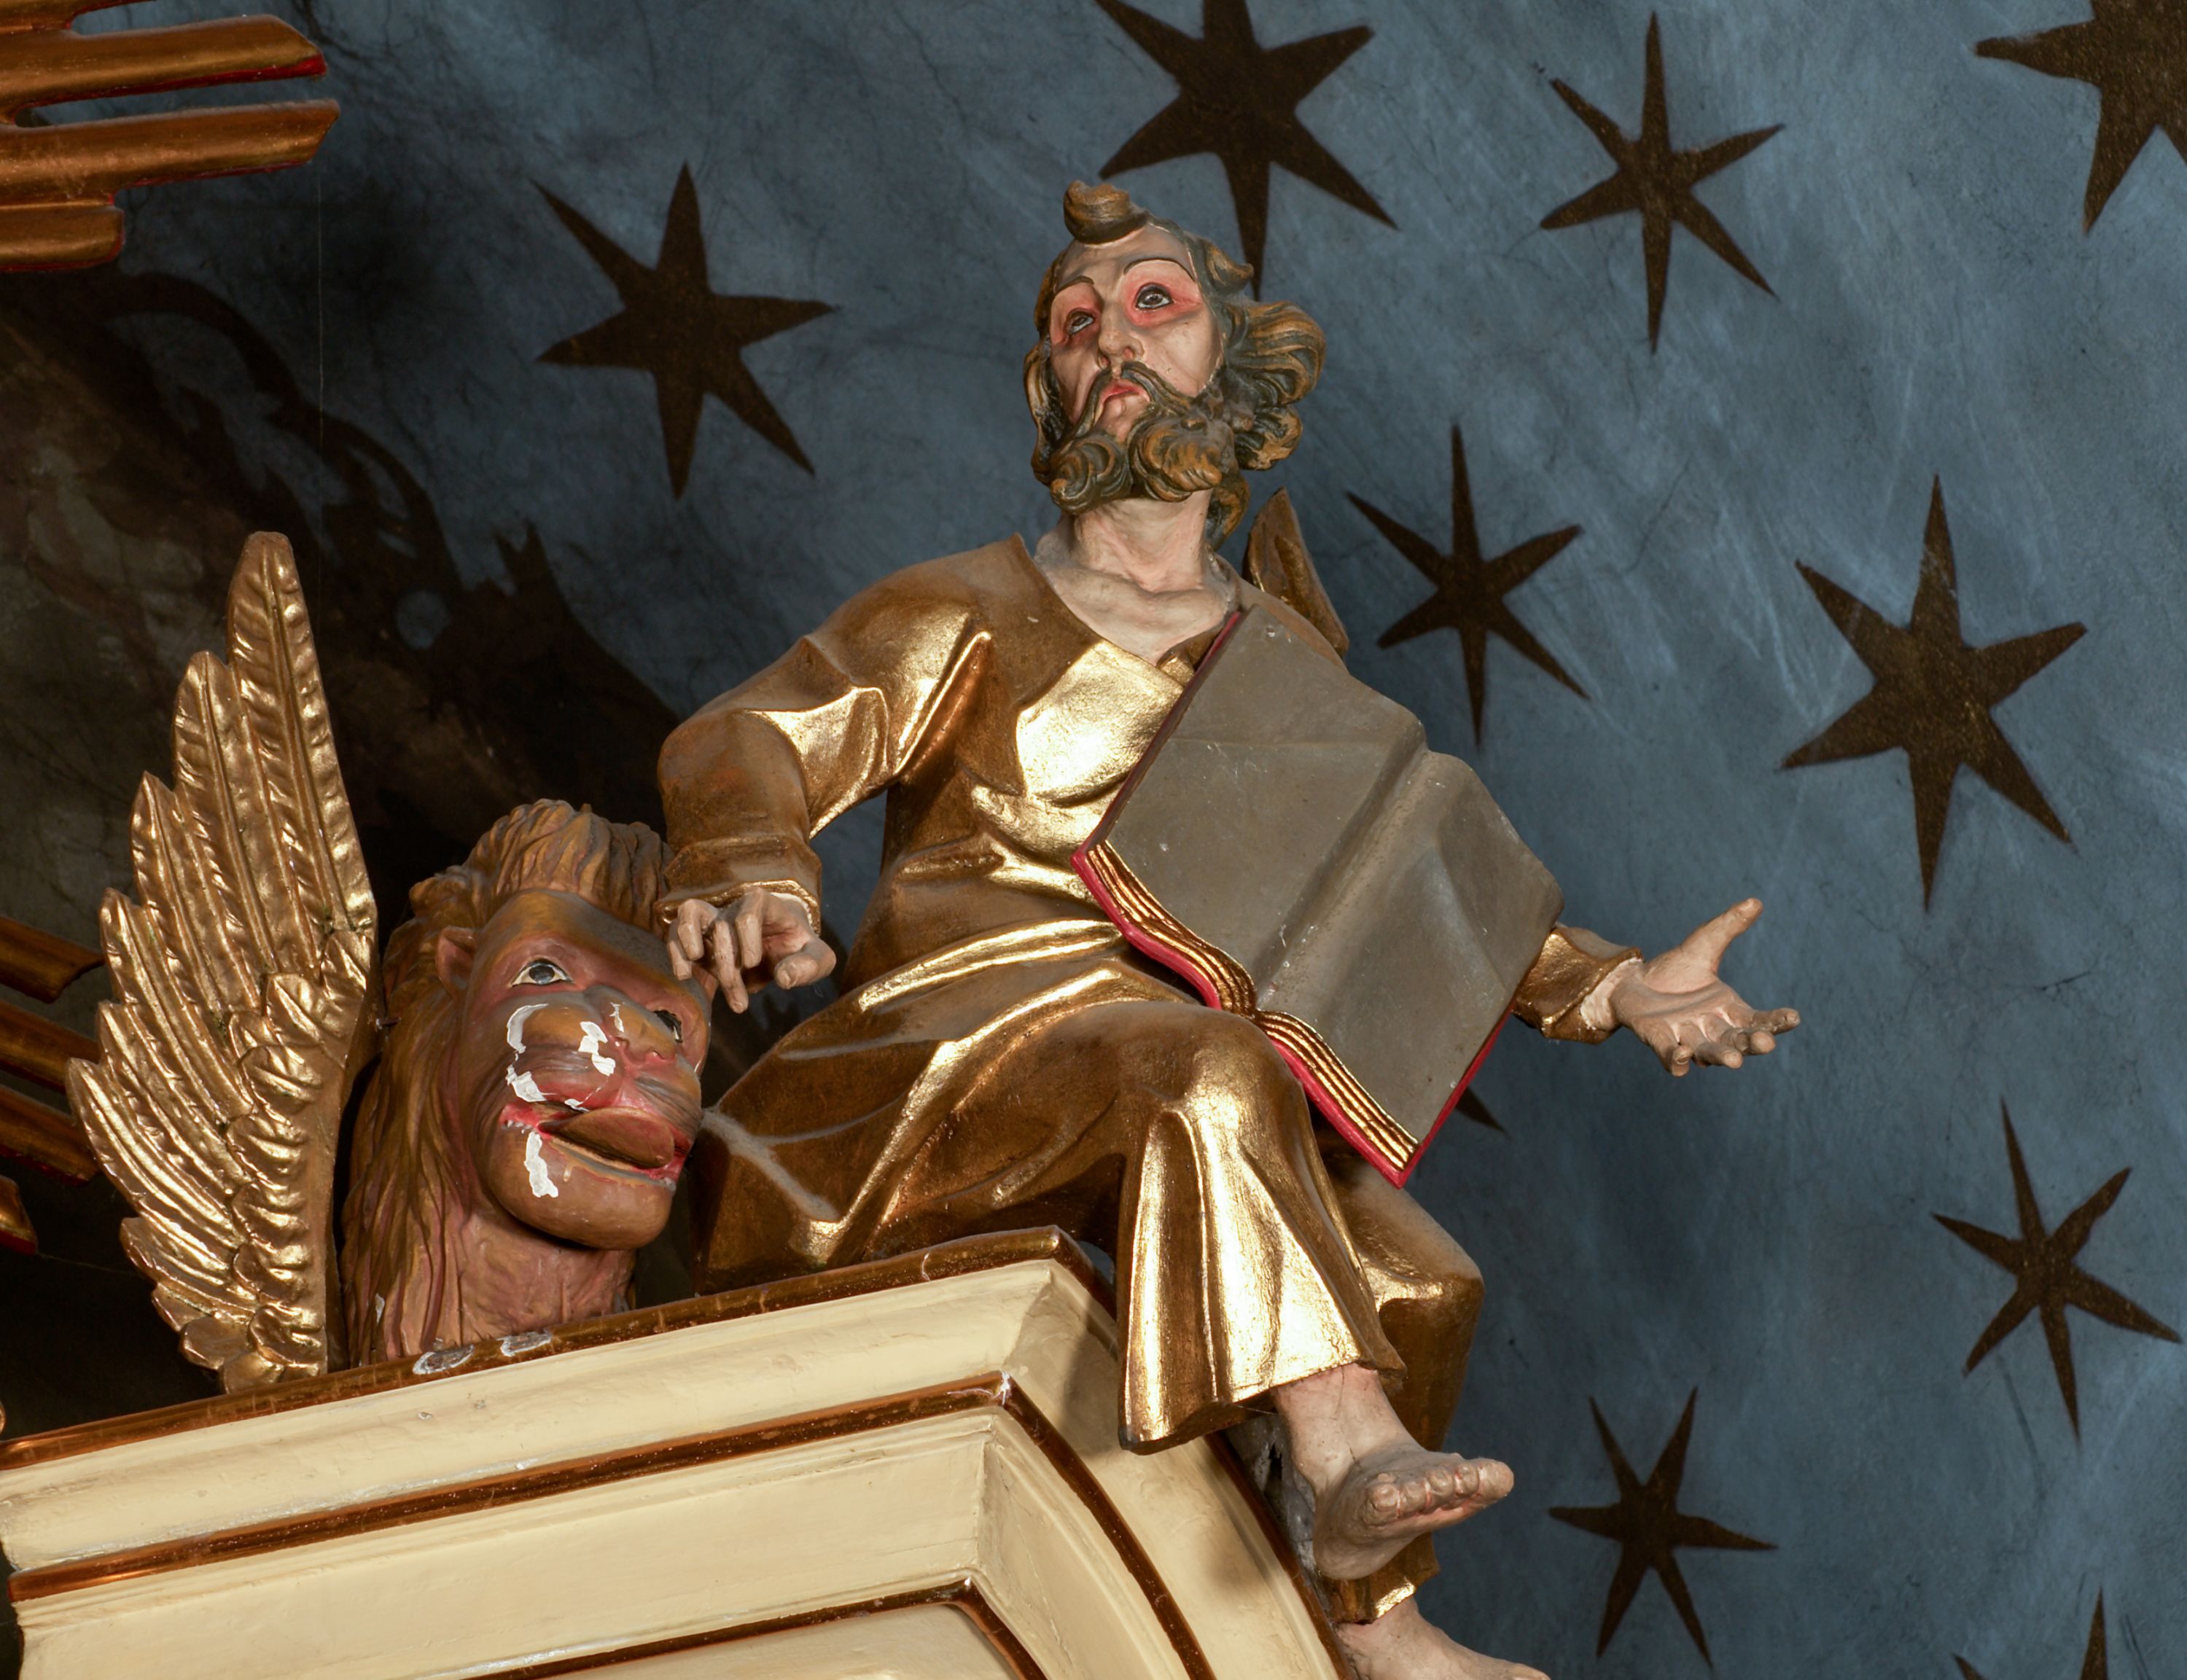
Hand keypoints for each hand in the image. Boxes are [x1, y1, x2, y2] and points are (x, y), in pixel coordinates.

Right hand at [665, 890, 835, 1013]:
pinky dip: (674, 950)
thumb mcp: (818, 959)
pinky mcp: (698, 934)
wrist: (781, 947)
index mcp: (766, 905)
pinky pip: (676, 930)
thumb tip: (784, 978)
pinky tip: (685, 975)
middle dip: (727, 967)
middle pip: (721, 927)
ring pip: (690, 914)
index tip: (753, 963)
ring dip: (685, 945)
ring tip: (687, 974)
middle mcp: (736, 907)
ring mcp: (714, 918)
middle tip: (738, 1002)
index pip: (749, 910)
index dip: (747, 938)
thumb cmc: (799, 949)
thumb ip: (809, 966)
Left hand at [1607, 898, 1798, 1075]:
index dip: (1776, 1021)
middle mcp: (1712, 1029)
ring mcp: (1687, 1038)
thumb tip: (1755, 902)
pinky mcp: (1660, 1042)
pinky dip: (1677, 1060)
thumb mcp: (1702, 945)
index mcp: (1728, 1010)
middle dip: (1751, 1044)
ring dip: (1721, 1057)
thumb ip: (1727, 928)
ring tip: (1735, 1061)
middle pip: (1737, 1041)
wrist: (1632, 983)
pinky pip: (1671, 1058)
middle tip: (1766, 1043)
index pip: (1758, 1019)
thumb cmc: (1673, 971)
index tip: (1794, 1018)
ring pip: (1709, 1053)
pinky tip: (1682, 1055)